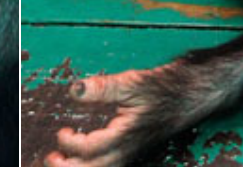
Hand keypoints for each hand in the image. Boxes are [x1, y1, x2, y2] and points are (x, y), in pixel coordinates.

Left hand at [44, 67, 174, 166]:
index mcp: (126, 135)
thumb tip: (74, 90)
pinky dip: (92, 165)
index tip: (63, 130)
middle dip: (68, 168)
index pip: (91, 149)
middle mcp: (127, 150)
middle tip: (52, 156)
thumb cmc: (163, 89)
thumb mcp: (132, 82)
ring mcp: (130, 153)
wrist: (190, 95)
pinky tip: (82, 159)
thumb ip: (102, 87)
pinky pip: (110, 166)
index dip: (70, 143)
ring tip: (60, 160)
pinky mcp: (131, 151)